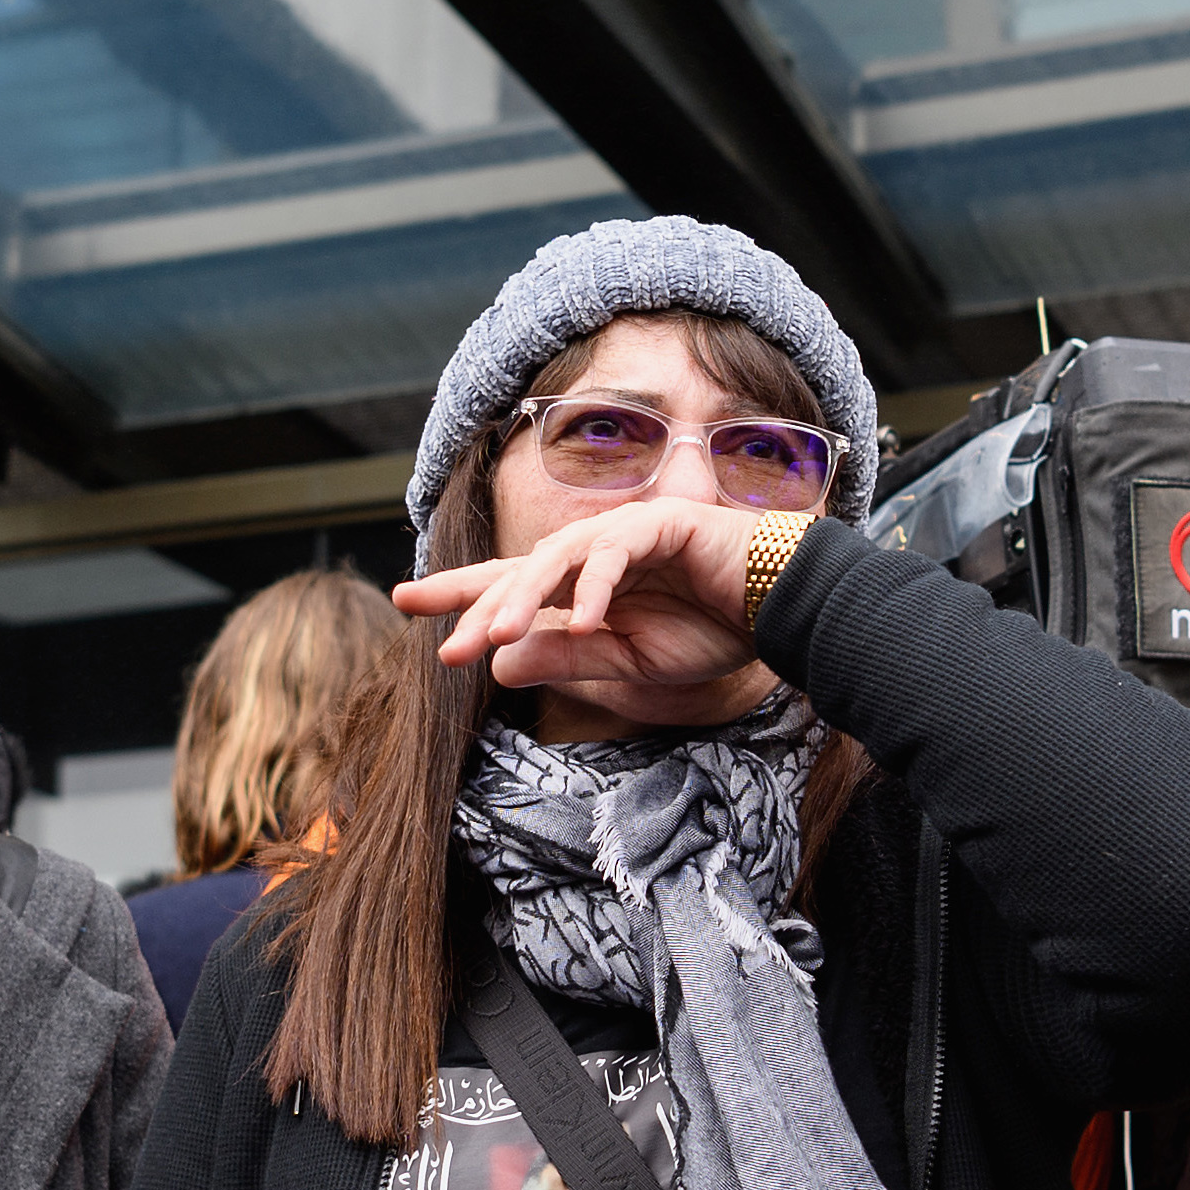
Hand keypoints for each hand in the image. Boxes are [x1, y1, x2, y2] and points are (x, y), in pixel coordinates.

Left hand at [394, 498, 761, 693]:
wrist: (785, 609)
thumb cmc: (714, 631)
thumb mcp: (630, 662)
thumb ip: (567, 658)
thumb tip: (499, 666)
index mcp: (584, 586)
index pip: (509, 587)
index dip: (459, 594)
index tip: (404, 603)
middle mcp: (595, 554)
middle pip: (520, 572)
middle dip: (476, 604)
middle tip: (443, 642)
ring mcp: (626, 533)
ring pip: (559, 558)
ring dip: (525, 597)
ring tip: (495, 636)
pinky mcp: (663, 523)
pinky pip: (618, 552)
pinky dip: (598, 586)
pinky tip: (584, 620)